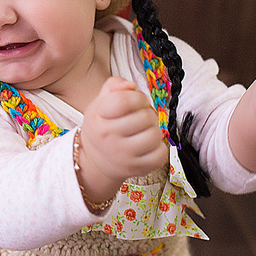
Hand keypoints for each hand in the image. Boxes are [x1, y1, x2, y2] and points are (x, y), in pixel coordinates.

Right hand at [78, 77, 168, 202]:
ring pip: (155, 135)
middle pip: (145, 117)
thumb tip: (131, 86)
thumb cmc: (101, 128)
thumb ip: (114, 86)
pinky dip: (159, 148)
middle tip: (140, 117)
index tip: (135, 101)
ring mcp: (124, 156)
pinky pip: (160, 154)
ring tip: (143, 131)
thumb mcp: (99, 103)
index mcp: (99, 118)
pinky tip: (147, 146)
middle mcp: (109, 138)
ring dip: (153, 130)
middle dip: (147, 113)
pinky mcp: (137, 169)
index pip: (124, 101)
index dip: (137, 97)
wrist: (95, 161)